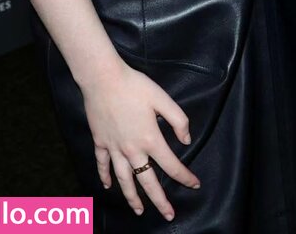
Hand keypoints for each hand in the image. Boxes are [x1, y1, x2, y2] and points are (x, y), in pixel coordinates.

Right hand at [81, 59, 199, 219]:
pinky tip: (108, 186)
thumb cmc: (135, 86)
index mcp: (150, 139)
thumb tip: (187, 140)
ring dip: (132, 198)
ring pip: (124, 180)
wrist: (103, 79)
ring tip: (139, 211)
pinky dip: (105, 177)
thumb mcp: (162, 99)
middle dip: (160, 200)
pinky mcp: (100, 142)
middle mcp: (132, 150)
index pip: (171, 165)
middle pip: (148, 182)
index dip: (185, 176)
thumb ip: (178, 120)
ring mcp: (114, 148)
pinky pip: (103, 165)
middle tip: (169, 215)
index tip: (195, 184)